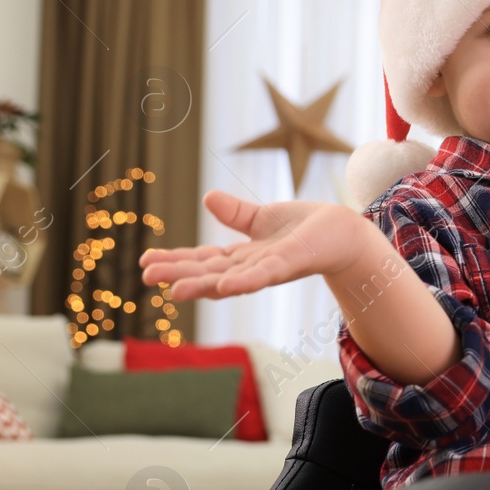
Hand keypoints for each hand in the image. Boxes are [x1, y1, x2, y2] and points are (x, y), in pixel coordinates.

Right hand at [139, 190, 374, 301]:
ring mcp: (270, 268)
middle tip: (146, 277)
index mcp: (243, 257)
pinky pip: (264, 275)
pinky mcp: (290, 263)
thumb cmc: (306, 228)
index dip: (175, 261)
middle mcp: (252, 267)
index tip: (145, 262)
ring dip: (203, 286)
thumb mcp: (263, 219)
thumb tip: (207, 197)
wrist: (344, 232)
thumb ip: (237, 214)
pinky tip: (223, 287)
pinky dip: (244, 282)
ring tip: (174, 291)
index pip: (203, 260)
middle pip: (210, 273)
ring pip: (231, 279)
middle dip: (179, 276)